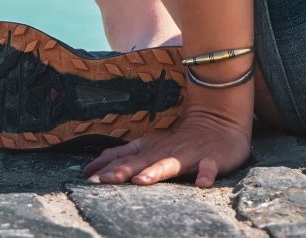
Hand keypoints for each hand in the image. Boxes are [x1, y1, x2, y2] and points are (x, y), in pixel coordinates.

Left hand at [85, 108, 252, 186]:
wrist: (219, 122)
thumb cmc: (180, 141)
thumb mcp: (149, 145)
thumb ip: (124, 155)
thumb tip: (92, 168)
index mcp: (150, 149)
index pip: (123, 157)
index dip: (105, 166)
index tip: (86, 176)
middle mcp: (165, 152)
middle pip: (140, 162)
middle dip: (121, 171)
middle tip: (103, 181)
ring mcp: (188, 155)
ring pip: (170, 164)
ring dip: (155, 172)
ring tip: (141, 180)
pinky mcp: (211, 159)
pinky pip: (209, 168)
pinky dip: (205, 174)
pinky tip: (202, 183)